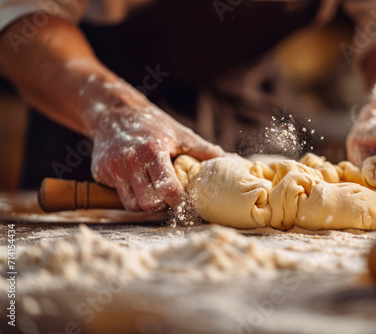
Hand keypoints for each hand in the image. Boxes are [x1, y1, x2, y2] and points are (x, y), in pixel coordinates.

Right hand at [88, 100, 222, 211]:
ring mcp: (112, 168)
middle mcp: (130, 161)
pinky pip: (118, 195)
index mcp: (153, 151)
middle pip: (148, 204)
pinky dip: (129, 193)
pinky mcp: (100, 173)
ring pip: (131, 205)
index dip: (179, 201)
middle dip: (161, 204)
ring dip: (145, 202)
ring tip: (152, 189)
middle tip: (167, 195)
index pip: (168, 190)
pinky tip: (135, 180)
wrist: (115, 113)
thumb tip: (231, 161)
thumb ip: (204, 151)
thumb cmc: (154, 126)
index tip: (184, 200)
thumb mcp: (180, 134)